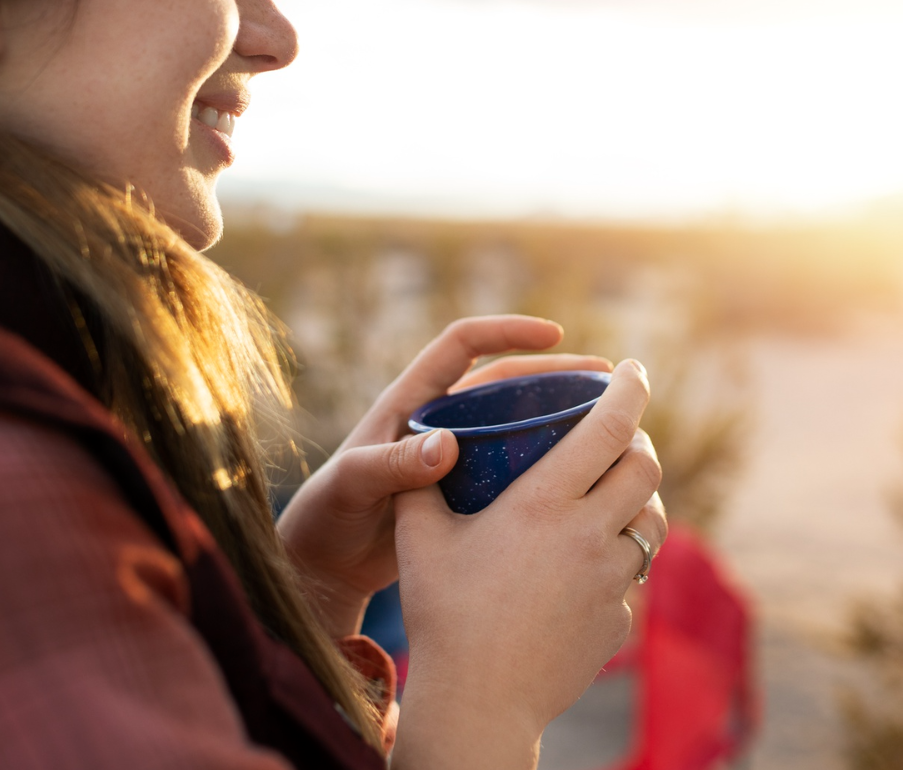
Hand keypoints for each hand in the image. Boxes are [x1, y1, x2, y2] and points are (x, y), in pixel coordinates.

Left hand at [277, 315, 610, 637]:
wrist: (324, 564)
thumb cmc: (328, 515)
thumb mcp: (353, 486)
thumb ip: (390, 465)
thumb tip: (445, 447)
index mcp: (411, 401)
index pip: (462, 345)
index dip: (506, 330)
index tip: (554, 334)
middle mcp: (438, 419)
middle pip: (504, 383)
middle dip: (553, 376)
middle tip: (606, 382)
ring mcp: (456, 455)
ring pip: (516, 425)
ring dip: (558, 420)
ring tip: (612, 427)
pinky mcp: (467, 491)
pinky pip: (515, 468)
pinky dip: (547, 469)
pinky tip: (584, 482)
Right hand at [391, 358, 665, 769]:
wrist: (477, 703)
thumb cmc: (443, 613)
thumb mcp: (420, 538)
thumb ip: (422, 483)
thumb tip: (426, 447)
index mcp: (544, 502)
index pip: (608, 426)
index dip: (630, 389)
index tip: (633, 368)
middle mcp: (589, 534)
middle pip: (644, 467)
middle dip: (638, 440)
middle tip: (617, 433)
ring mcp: (611, 581)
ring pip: (651, 521)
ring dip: (637, 498)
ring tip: (610, 494)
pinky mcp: (618, 620)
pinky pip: (633, 575)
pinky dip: (619, 555)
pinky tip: (587, 563)